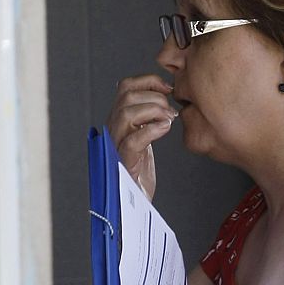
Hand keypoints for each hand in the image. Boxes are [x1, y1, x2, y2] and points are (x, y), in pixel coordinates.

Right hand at [108, 74, 176, 198]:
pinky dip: (152, 130)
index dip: (148, 81)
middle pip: (126, 96)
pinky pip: (133, 140)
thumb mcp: (145, 138)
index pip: (125, 87)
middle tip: (170, 109)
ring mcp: (115, 146)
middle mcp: (113, 130)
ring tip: (168, 120)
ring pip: (126, 114)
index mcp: (118, 121)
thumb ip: (148, 118)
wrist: (134, 203)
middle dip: (154, 96)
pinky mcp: (123, 163)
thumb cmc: (140, 172)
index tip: (168, 87)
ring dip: (153, 111)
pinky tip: (165, 129)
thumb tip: (165, 95)